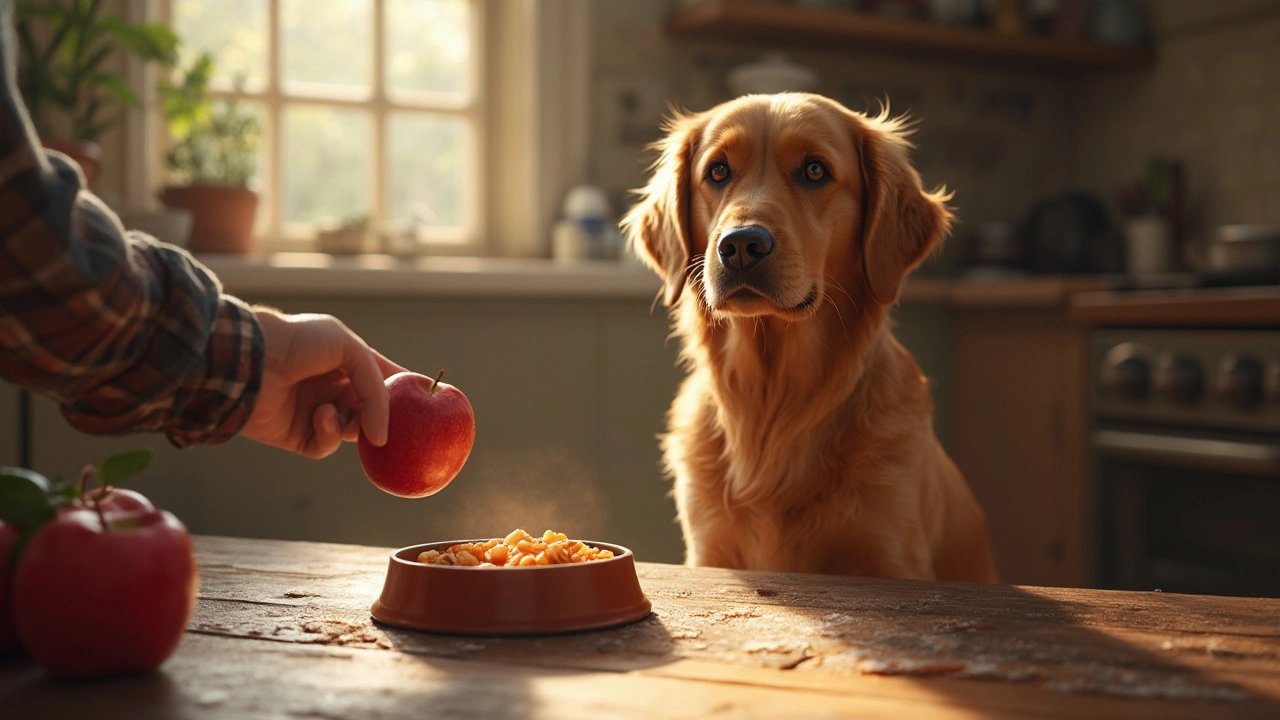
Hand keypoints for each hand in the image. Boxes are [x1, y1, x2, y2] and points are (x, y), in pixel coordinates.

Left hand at [240, 307, 405, 458]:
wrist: (250, 360)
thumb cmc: (299, 342)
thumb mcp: (350, 349)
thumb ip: (375, 388)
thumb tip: (382, 435)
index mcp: (342, 360)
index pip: (381, 377)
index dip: (404, 388)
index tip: (430, 400)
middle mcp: (330, 386)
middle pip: (370, 409)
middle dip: (382, 416)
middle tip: (398, 424)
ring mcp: (314, 412)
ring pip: (352, 431)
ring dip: (354, 424)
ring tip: (346, 414)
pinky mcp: (297, 436)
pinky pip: (325, 445)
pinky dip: (329, 434)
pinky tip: (320, 416)